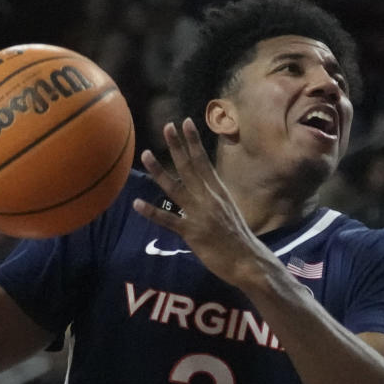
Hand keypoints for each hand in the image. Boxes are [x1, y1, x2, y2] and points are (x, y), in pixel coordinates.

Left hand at [133, 118, 269, 287]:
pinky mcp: (192, 232)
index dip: (193, 141)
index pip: (204, 161)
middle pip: (189, 167)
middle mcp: (209, 198)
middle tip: (167, 126)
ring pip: (175, 188)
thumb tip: (205, 188)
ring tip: (145, 154)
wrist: (247, 260)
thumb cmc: (238, 238)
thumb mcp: (229, 211)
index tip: (186, 123)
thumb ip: (214, 199)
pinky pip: (168, 219)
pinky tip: (136, 203)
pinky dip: (151, 212)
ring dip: (158, 171)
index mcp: (219, 192)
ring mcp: (200, 214)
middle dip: (177, 146)